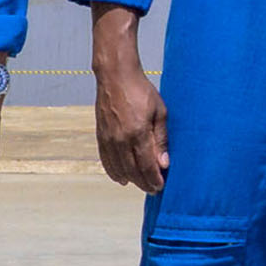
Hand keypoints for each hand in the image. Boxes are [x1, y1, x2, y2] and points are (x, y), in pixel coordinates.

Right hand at [93, 7, 168, 193]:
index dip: (154, 179)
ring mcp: (108, 138)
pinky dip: (114, 171)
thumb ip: (161, 139)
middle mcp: (120, 139)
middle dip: (144, 183)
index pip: (146, 166)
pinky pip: (106, 160)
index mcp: (137, 133)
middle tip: (153, 189)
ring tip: (140, 184)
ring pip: (118, 168)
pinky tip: (121, 177)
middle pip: (132, 171)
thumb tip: (164, 163)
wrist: (115, 76)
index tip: (161, 186)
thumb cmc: (140, 90)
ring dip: (130, 179)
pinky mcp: (100, 135)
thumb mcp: (160, 112)